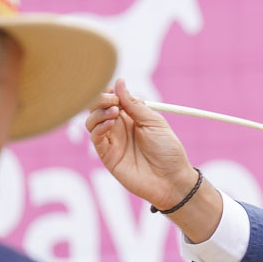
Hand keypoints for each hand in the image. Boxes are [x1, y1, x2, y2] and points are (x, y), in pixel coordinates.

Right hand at [85, 78, 195, 208]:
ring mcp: (112, 141)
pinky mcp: (107, 155)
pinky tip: (110, 124)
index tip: (114, 90)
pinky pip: (95, 137)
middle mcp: (118, 127)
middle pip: (97, 107)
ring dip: (99, 112)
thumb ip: (135, 104)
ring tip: (115, 112)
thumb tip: (119, 82)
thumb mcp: (154, 122)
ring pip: (91, 120)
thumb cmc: (167, 150)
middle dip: (100, 99)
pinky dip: (98, 127)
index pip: (112, 98)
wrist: (171, 179)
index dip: (109, 91)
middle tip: (112, 100)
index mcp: (131, 116)